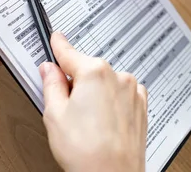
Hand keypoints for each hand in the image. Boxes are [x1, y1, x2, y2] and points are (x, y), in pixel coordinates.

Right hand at [40, 33, 147, 171]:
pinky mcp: (140, 106)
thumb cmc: (86, 152)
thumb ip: (51, 85)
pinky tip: (101, 124)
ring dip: (95, 94)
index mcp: (94, 72)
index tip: (55, 37)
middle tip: (65, 107)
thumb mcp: (54, 114)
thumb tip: (49, 70)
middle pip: (88, 70)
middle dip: (75, 82)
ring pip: (105, 83)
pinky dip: (110, 103)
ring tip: (86, 123)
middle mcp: (117, 76)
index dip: (58, 45)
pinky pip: (120, 95)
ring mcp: (132, 91)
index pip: (69, 52)